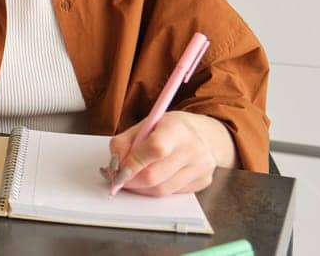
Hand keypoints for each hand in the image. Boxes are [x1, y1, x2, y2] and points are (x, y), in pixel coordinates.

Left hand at [100, 112, 220, 196]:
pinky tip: (156, 178)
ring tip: (135, 177)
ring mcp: (201, 167)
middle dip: (130, 181)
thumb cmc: (171, 128)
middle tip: (119, 177)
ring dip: (141, 188)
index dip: (132, 163)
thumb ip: (124, 143)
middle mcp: (193, 149)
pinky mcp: (203, 181)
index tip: (116, 171)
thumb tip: (113, 166)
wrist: (206, 134)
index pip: (154, 149)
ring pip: (161, 190)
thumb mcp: (146, 125)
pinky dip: (157, 189)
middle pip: (154, 176)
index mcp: (177, 129)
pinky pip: (172, 194)